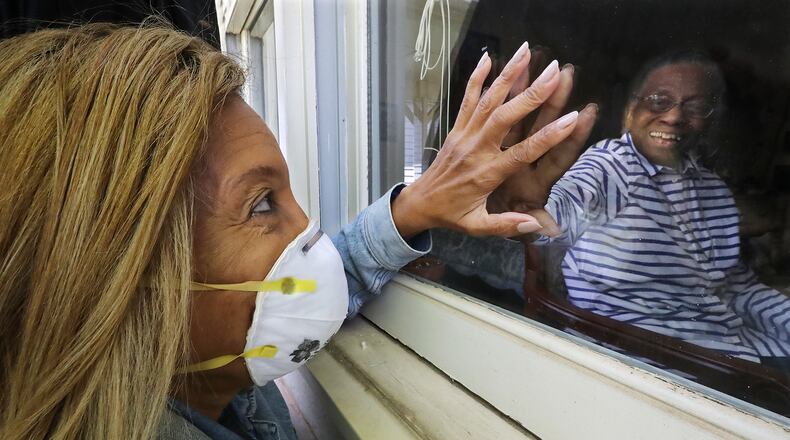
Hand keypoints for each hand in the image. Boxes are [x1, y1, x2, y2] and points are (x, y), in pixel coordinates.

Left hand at [391, 42, 579, 237]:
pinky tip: (488, 57)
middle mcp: (475, 150)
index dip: (547, 136)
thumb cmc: (452, 215)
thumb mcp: (477, 226)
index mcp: (486, 174)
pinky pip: (466, 99)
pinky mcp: (456, 128)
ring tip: (526, 50)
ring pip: (487, 101)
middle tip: (555, 71)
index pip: (521, 153)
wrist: (420, 202)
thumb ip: (505, 225)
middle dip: (531, 93)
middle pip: (505, 117)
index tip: (572, 117)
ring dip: (508, 75)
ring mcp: (464, 135)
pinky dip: (476, 77)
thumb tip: (536, 224)